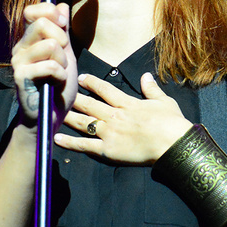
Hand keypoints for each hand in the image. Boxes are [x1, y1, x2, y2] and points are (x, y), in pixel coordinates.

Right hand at [11, 3, 77, 128]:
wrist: (50, 115)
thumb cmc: (57, 86)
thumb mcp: (65, 53)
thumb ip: (63, 30)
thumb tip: (61, 4)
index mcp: (29, 40)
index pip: (34, 11)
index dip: (52, 13)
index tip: (63, 25)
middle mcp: (20, 47)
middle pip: (43, 23)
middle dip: (62, 39)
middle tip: (63, 58)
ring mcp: (18, 62)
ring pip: (50, 44)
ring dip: (63, 61)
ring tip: (59, 74)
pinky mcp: (21, 77)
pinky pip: (51, 66)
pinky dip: (61, 75)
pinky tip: (56, 84)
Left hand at [56, 72, 192, 164]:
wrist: (173, 144)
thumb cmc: (172, 123)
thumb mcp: (164, 101)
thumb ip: (152, 89)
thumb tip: (146, 76)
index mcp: (127, 103)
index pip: (105, 89)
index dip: (92, 83)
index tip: (81, 78)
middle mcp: (114, 116)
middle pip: (89, 104)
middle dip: (73, 97)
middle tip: (60, 91)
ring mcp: (109, 133)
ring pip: (82, 122)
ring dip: (67, 116)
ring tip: (52, 110)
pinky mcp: (107, 150)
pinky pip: (84, 145)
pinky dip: (69, 142)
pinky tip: (56, 138)